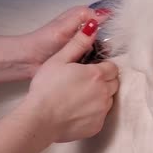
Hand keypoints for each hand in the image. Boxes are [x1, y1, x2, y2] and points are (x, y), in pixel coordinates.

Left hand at [20, 6, 111, 74]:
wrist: (29, 61)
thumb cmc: (45, 41)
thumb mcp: (65, 26)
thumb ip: (84, 18)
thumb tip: (108, 12)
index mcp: (82, 18)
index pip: (105, 16)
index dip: (115, 21)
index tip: (126, 29)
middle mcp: (87, 31)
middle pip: (108, 33)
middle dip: (113, 40)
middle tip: (120, 49)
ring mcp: (86, 46)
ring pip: (104, 47)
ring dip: (108, 53)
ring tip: (115, 59)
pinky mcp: (84, 60)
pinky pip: (98, 60)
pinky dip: (102, 63)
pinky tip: (107, 67)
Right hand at [21, 19, 119, 142]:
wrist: (39, 119)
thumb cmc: (46, 88)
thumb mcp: (59, 60)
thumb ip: (78, 43)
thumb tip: (93, 26)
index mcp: (97, 75)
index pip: (112, 67)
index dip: (102, 67)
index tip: (89, 70)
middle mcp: (104, 93)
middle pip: (113, 83)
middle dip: (103, 81)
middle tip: (83, 83)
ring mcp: (102, 111)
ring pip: (109, 99)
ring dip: (100, 96)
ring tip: (79, 97)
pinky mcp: (97, 126)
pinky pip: (101, 116)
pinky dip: (93, 113)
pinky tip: (77, 111)